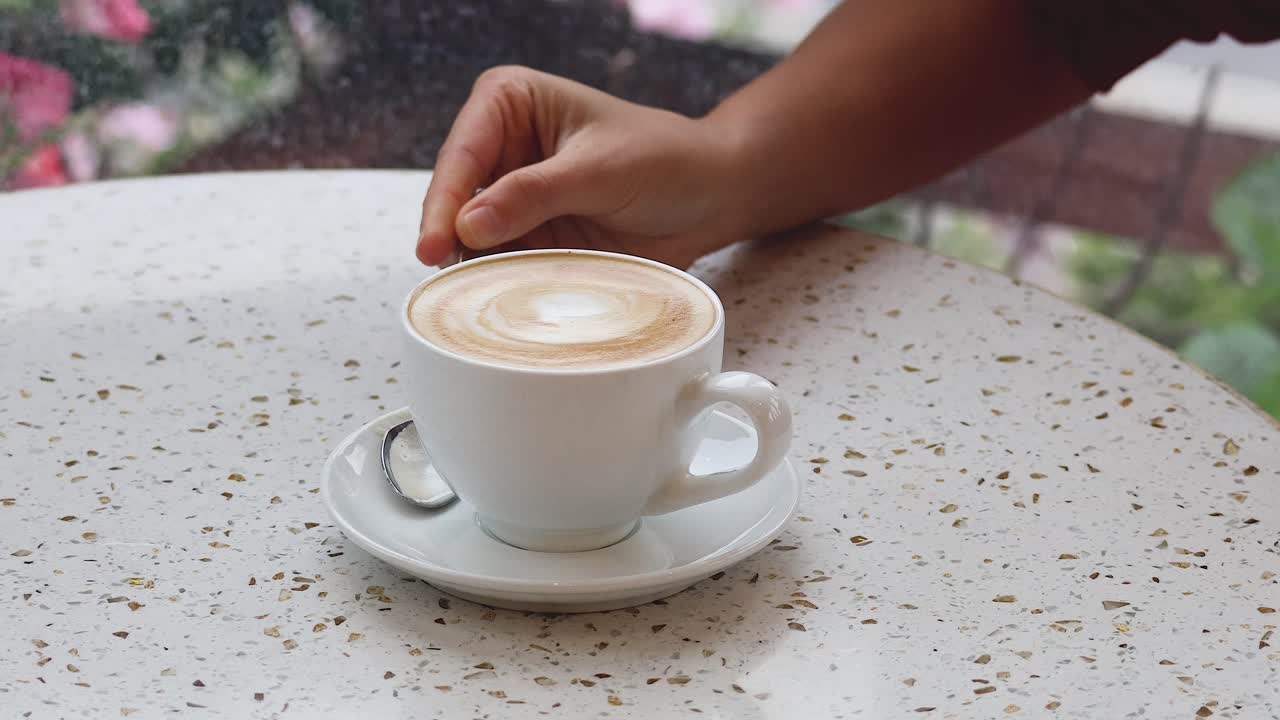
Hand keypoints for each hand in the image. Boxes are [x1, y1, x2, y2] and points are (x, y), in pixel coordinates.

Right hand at [416, 66, 740, 268]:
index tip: (436, 242)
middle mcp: (502, 146)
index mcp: (510, 102)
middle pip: (455, 197)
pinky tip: (494, 298)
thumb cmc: (664, 160)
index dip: (445, 199)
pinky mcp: (530, 237)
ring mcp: (513, 196)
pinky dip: (498, 280)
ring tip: (466, 293)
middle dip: (447, 235)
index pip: (463, 152)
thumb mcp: (600, 171)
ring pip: (471, 236)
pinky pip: (500, 262)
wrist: (709, 197)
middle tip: (440, 273)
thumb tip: (470, 224)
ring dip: (472, 264)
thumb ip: (534, 195)